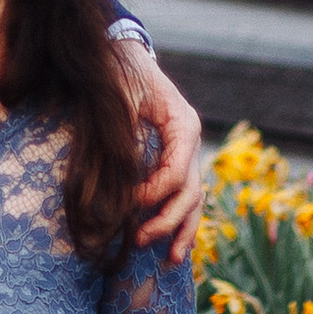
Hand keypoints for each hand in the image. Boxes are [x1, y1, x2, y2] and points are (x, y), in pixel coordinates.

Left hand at [119, 44, 203, 260]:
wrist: (120, 55)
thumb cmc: (118, 73)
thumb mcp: (119, 98)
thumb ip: (123, 134)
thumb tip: (122, 176)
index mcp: (183, 123)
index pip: (179, 169)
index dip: (156, 191)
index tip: (130, 204)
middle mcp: (189, 140)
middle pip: (190, 190)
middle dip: (168, 219)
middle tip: (140, 240)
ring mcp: (184, 152)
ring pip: (194, 199)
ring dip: (181, 229)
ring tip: (170, 258)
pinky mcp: (174, 161)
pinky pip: (183, 197)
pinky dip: (180, 222)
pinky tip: (174, 249)